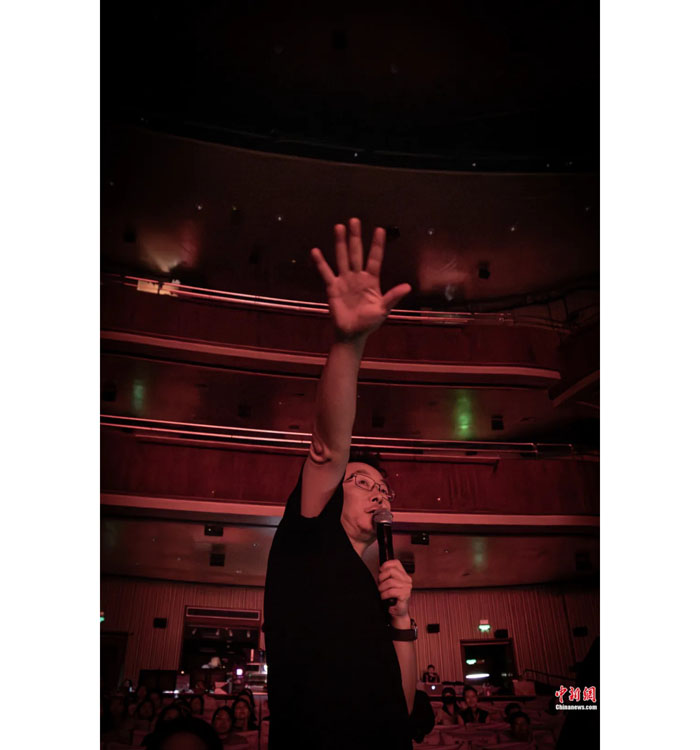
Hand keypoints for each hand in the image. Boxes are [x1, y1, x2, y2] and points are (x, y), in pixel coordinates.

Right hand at [311, 218, 410, 339]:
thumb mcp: (383, 310)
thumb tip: (408, 286)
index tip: (380, 229)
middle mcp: (358, 276)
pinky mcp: (333, 287)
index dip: (377, 245)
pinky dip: (321, 263)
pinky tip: (316, 251)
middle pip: (357, 253)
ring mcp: (344, 280)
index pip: (375, 259)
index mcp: (372, 281)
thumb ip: (393, 297)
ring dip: (340, 243)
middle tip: (354, 220)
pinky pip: (326, 273)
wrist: (352, 334)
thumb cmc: (369, 323)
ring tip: (339, 227)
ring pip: (342, 258)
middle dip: (355, 237)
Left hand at [378, 559, 412, 618]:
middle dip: (382, 577)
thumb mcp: (389, 584)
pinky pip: (391, 591)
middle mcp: (407, 580)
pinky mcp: (405, 595)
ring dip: (382, 588)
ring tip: (382, 592)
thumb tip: (380, 569)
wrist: (398, 611)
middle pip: (391, 571)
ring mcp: (407, 587)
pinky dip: (385, 594)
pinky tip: (384, 597)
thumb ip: (387, 576)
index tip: (380, 571)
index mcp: (404, 575)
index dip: (386, 565)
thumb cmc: (393, 598)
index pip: (396, 563)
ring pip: (390, 581)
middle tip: (380, 584)